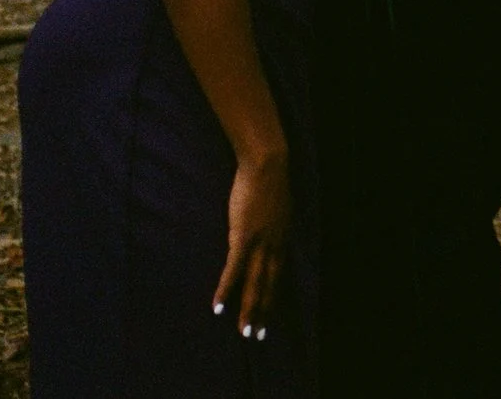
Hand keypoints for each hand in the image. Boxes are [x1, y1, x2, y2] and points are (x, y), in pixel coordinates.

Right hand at [214, 150, 290, 340]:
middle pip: (269, 285)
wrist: (267, 164)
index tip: (268, 316)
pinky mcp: (243, 237)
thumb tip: (261, 233)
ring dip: (248, 309)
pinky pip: (234, 269)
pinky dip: (226, 289)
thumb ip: (271, 225)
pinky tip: (218, 307)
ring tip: (244, 332)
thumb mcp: (275, 208)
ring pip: (254, 283)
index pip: (278, 275)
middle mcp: (275, 245)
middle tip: (257, 336)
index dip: (272, 296)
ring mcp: (260, 242)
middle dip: (262, 312)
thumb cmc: (268, 181)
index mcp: (282, 238)